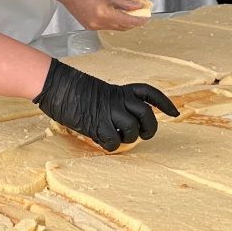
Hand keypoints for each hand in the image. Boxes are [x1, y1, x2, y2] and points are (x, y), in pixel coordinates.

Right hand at [33, 59, 178, 150]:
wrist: (56, 85)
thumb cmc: (73, 88)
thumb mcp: (99, 92)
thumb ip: (114, 104)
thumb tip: (123, 123)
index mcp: (120, 90)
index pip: (148, 93)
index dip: (164, 103)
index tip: (174, 113)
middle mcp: (118, 99)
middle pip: (146, 114)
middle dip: (150, 128)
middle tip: (145, 135)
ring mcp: (108, 111)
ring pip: (132, 129)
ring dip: (128, 138)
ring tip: (116, 137)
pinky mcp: (97, 124)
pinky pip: (113, 141)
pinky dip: (110, 145)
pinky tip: (102, 140)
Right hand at [55, 0, 149, 31]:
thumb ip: (124, 1)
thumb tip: (137, 6)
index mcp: (104, 14)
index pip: (127, 21)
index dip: (139, 20)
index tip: (146, 17)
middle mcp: (98, 24)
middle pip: (121, 27)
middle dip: (132, 22)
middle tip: (141, 14)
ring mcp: (92, 27)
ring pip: (114, 28)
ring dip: (123, 22)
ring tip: (130, 13)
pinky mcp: (88, 26)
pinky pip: (105, 26)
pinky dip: (113, 21)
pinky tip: (116, 14)